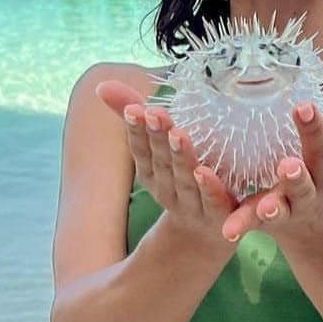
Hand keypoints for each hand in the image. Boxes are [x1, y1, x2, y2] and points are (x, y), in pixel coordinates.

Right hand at [95, 81, 245, 248]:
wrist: (205, 235)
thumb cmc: (180, 181)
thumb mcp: (157, 151)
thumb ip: (136, 116)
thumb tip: (102, 85)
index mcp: (152, 173)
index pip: (141, 149)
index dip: (137, 131)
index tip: (134, 109)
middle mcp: (168, 189)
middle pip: (162, 162)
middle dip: (157, 138)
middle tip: (155, 114)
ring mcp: (192, 204)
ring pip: (185, 180)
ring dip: (181, 159)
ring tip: (178, 136)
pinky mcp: (219, 215)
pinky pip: (214, 201)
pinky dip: (209, 189)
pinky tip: (205, 173)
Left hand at [219, 91, 322, 242]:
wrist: (318, 232)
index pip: (322, 148)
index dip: (314, 129)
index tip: (303, 106)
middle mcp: (309, 195)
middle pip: (303, 186)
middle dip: (296, 177)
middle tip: (287, 164)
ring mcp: (286, 211)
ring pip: (278, 211)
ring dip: (270, 209)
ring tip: (264, 209)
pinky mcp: (262, 222)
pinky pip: (248, 222)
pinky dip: (238, 224)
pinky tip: (226, 228)